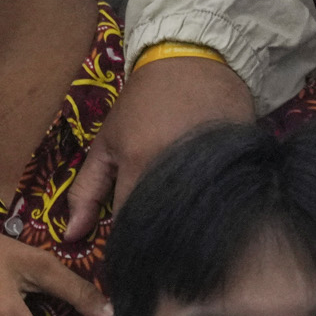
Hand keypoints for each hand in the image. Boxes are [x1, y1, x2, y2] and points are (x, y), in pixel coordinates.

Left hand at [66, 53, 256, 241]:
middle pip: (166, 227)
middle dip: (155, 241)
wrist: (194, 65)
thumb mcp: (106, 144)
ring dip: (184, 230)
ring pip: (197, 221)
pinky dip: (212, 214)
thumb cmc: (141, 105)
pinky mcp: (243, 168)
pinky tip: (204, 215)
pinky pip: (226, 206)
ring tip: (176, 232)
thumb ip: (86, 190)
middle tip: (151, 244)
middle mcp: (178, 171)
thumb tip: (71, 236)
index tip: (124, 251)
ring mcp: (215, 170)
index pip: (129, 224)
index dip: (124, 242)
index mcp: (140, 165)